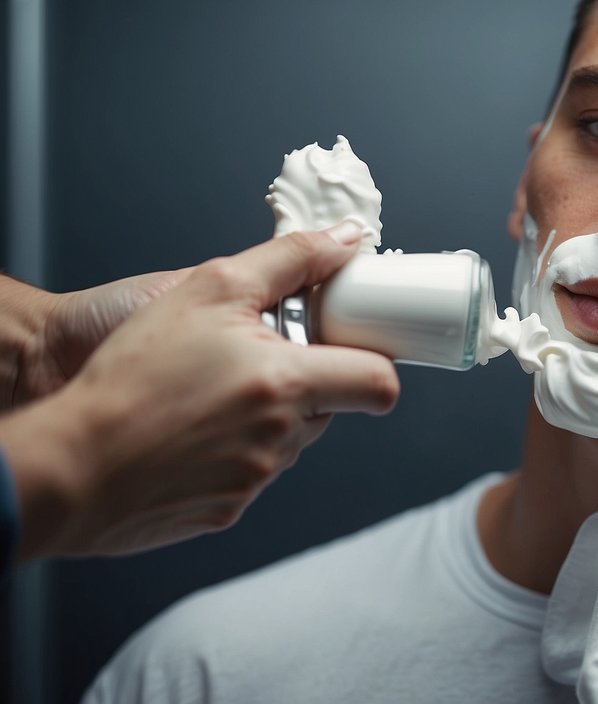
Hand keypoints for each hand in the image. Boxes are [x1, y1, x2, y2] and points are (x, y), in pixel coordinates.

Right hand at [2, 223, 400, 557]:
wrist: (65, 465)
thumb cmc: (130, 375)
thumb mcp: (211, 289)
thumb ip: (290, 260)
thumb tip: (346, 240)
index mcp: (288, 385)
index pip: (379, 382)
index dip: (374, 362)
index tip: (353, 349)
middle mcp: (282, 439)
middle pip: (329, 406)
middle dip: (303, 381)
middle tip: (249, 359)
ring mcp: (255, 480)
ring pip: (287, 439)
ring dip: (264, 415)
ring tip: (206, 394)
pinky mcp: (226, 511)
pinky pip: (248, 473)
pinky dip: (229, 450)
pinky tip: (187, 431)